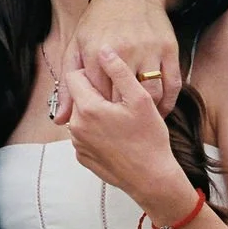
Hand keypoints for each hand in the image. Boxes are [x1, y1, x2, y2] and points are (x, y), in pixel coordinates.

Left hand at [63, 47, 196, 217]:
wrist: (152, 179)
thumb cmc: (150, 138)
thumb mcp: (140, 99)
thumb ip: (119, 71)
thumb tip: (104, 49)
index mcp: (88, 108)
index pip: (75, 75)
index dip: (93, 73)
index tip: (110, 79)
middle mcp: (76, 126)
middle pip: (78, 96)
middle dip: (95, 93)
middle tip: (120, 101)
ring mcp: (78, 144)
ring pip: (81, 115)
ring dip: (96, 112)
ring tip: (121, 119)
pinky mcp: (82, 157)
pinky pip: (84, 134)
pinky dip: (96, 130)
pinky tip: (117, 135)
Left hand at [65, 0, 179, 114]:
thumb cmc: (97, 23)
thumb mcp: (75, 49)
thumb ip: (67, 86)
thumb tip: (60, 120)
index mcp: (96, 52)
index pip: (97, 97)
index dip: (99, 112)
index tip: (101, 120)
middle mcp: (123, 51)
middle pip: (123, 99)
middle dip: (121, 115)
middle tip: (120, 126)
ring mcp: (149, 50)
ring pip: (151, 95)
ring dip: (147, 113)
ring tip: (140, 121)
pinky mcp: (170, 49)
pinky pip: (172, 84)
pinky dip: (168, 103)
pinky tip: (159, 110)